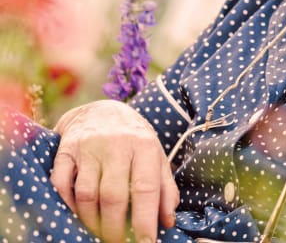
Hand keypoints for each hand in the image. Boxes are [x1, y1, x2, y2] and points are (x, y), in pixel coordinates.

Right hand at [50, 100, 178, 242]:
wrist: (101, 111)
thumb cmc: (134, 139)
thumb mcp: (156, 156)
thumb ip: (165, 187)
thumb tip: (167, 221)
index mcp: (144, 146)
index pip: (146, 188)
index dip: (145, 219)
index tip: (147, 242)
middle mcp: (117, 145)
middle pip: (114, 195)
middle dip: (115, 227)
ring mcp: (89, 147)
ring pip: (87, 193)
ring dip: (92, 221)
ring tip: (100, 233)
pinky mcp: (66, 151)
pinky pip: (61, 184)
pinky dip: (67, 205)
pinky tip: (76, 215)